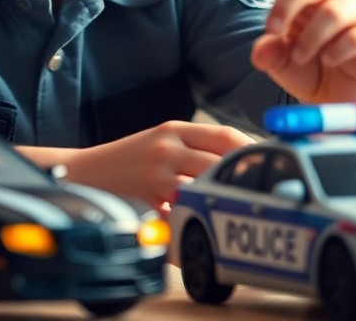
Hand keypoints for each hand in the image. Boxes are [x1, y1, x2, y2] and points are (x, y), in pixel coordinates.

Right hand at [61, 121, 252, 211]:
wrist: (85, 173)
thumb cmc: (131, 158)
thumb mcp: (161, 139)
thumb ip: (196, 144)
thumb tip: (244, 155)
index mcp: (173, 129)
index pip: (224, 135)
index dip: (252, 148)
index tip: (270, 161)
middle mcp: (166, 149)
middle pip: (220, 162)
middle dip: (245, 176)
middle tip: (265, 189)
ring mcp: (156, 176)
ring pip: (204, 188)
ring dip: (224, 199)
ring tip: (244, 208)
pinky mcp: (147, 201)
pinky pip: (181, 214)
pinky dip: (197, 221)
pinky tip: (209, 226)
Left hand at [250, 0, 355, 104]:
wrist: (336, 100)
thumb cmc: (307, 72)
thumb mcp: (280, 65)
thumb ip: (269, 54)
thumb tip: (260, 53)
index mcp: (311, 1)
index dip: (282, 4)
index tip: (270, 30)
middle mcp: (336, 2)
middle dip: (295, 3)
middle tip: (278, 33)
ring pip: (339, 10)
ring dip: (314, 34)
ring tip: (299, 58)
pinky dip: (340, 49)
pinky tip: (328, 61)